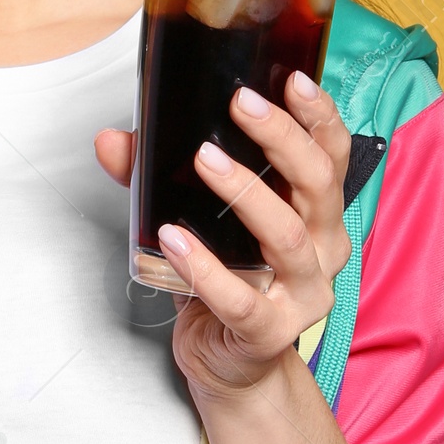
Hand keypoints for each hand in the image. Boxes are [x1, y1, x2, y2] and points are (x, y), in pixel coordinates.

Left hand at [94, 74, 351, 402]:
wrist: (229, 364)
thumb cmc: (226, 279)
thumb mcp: (196, 219)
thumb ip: (156, 177)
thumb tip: (112, 140)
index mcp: (316, 213)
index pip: (332, 155)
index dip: (320, 116)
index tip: (293, 79)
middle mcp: (323, 248)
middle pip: (318, 183)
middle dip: (281, 136)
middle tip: (240, 102)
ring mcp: (303, 294)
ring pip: (285, 235)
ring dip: (243, 191)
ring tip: (203, 159)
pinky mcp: (270, 332)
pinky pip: (239, 298)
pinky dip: (204, 268)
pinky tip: (174, 240)